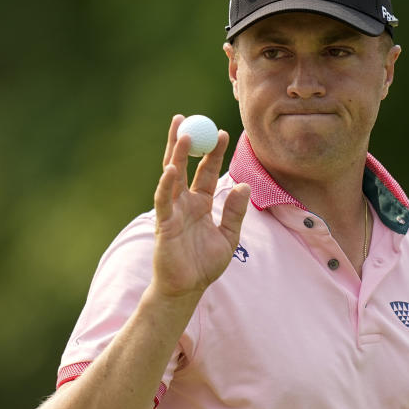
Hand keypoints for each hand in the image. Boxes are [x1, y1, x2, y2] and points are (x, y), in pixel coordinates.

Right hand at [152, 115, 249, 298]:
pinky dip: (166, 185)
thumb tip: (244, 186)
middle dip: (187, 143)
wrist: (188, 289)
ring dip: (175, 155)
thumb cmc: (205, 265)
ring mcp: (173, 211)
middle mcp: (185, 203)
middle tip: (193, 119)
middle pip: (184, 166)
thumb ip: (235, 212)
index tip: (223, 133)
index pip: (207, 172)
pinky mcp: (164, 224)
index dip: (213, 153)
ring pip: (171, 177)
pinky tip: (170, 169)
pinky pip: (163, 201)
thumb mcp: (229, 237)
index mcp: (201, 204)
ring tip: (182, 133)